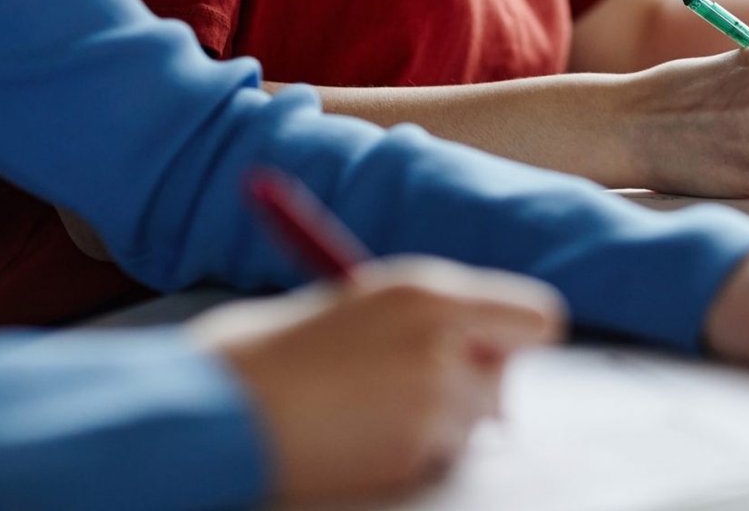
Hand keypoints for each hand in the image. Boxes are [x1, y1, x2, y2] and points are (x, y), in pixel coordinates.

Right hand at [189, 258, 562, 503]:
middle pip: (506, 375)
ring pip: (471, 419)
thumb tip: (480, 338)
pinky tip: (354, 437)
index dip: (520, 335)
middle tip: (417, 383)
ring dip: (438, 419)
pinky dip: (409, 451)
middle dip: (474, 381)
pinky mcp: (412, 455)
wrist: (214, 410)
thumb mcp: (354, 302)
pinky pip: (436, 454)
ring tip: (366, 409)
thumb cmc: (270, 351)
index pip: (534, 317)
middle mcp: (445, 346)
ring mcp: (432, 406)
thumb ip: (426, 316)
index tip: (505, 347)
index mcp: (430, 293)